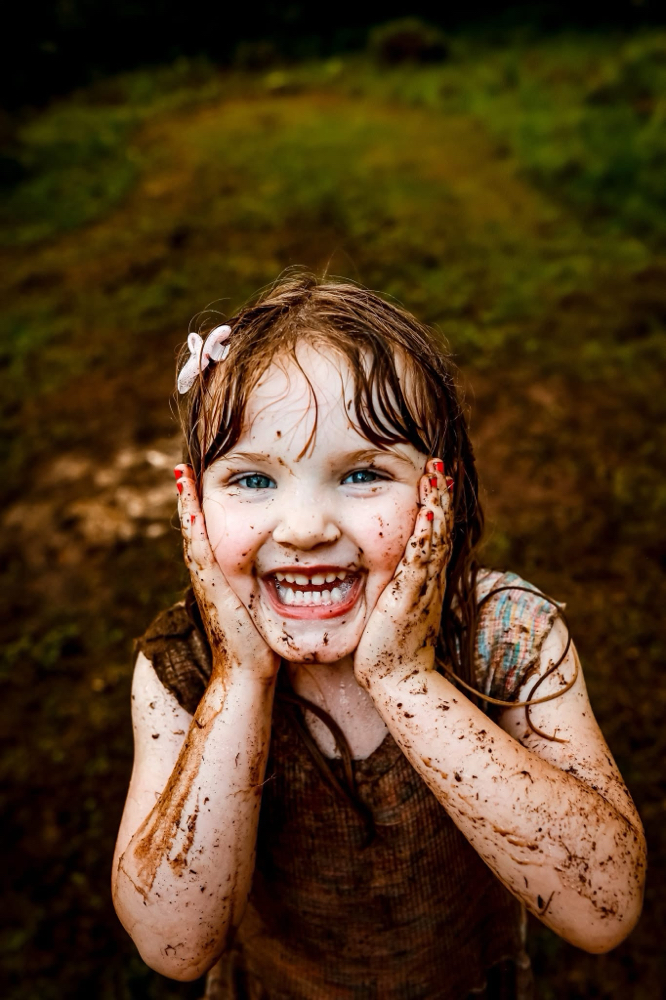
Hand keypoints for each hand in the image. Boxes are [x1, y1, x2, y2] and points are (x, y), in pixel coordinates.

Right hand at [175, 466, 278, 680]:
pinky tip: (193, 507)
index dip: (202, 507)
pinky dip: (194, 528)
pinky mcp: (211, 588)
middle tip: (182, 467)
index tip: (199, 478)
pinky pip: (201, 552)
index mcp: (219, 576)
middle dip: (188, 498)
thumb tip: (289, 572)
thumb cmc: (259, 643)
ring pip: (193, 535)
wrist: (246, 673)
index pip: (208, 533)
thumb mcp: (261, 605)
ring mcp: (206, 581)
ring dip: (186, 505)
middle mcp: (208, 575)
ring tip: (181, 474)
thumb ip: (266, 586)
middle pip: (195, 528)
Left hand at [353, 459, 453, 688]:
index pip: (432, 530)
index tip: (433, 473)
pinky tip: (428, 512)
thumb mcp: (392, 605)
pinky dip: (426, 534)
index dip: (435, 501)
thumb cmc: (389, 645)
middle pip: (440, 526)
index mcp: (423, 576)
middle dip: (440, 493)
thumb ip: (392, 583)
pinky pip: (422, 559)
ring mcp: (423, 585)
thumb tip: (379, 566)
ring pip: (434, 536)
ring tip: (437, 473)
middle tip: (439, 462)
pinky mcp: (410, 597)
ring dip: (437, 503)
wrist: (398, 679)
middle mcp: (428, 576)